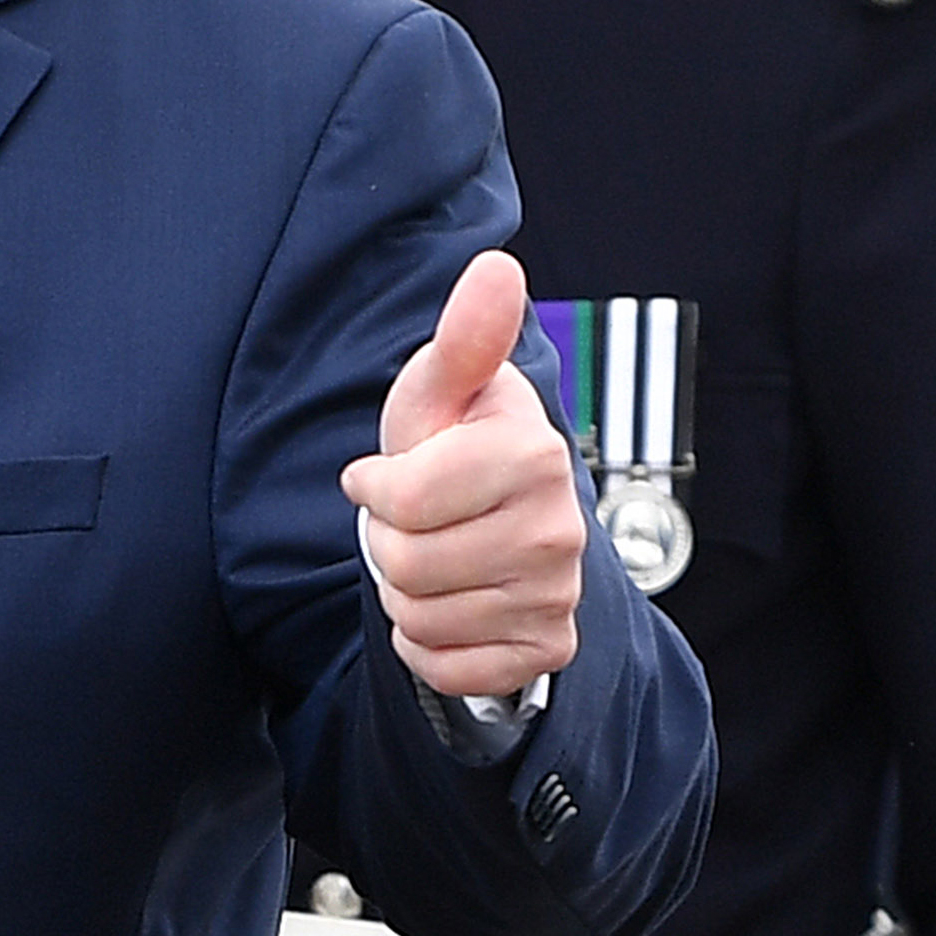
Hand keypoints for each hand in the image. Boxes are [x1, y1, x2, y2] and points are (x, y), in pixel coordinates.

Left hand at [339, 250, 585, 698]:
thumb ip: (464, 337)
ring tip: (431, 554)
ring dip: (404, 592)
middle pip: (407, 564)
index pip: (400, 501)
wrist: (494, 518)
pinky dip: (426, 645)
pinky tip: (444, 605)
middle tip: (411, 521)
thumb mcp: (441, 388)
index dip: (374, 489)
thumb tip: (497, 267)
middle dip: (387, 542)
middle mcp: (562, 530)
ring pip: (421, 618)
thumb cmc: (454, 441)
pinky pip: (449, 668)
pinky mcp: (547, 648)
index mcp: (533, 455)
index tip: (385, 475)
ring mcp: (559, 594)